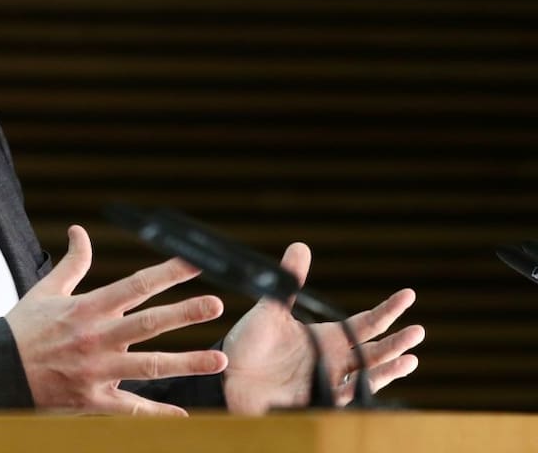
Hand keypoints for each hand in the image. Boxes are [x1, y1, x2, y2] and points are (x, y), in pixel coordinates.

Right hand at [6, 225, 227, 414]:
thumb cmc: (23, 328)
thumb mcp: (46, 291)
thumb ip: (72, 262)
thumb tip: (80, 230)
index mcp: (88, 308)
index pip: (134, 285)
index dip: (166, 274)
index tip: (193, 264)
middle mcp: (97, 337)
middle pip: (149, 323)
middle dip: (184, 313)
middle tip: (215, 304)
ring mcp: (97, 370)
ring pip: (149, 366)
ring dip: (186, 362)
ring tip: (219, 360)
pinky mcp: (93, 399)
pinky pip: (131, 408)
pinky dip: (158, 415)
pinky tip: (184, 416)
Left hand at [222, 241, 424, 414]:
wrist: (229, 375)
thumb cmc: (249, 343)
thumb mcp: (270, 309)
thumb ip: (289, 282)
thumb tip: (301, 246)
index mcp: (327, 337)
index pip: (367, 322)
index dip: (389, 309)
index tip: (409, 295)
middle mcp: (334, 360)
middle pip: (374, 350)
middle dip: (397, 341)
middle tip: (418, 331)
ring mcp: (328, 381)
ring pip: (368, 375)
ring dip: (389, 369)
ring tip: (410, 359)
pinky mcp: (316, 401)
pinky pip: (345, 397)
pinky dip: (362, 390)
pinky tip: (376, 381)